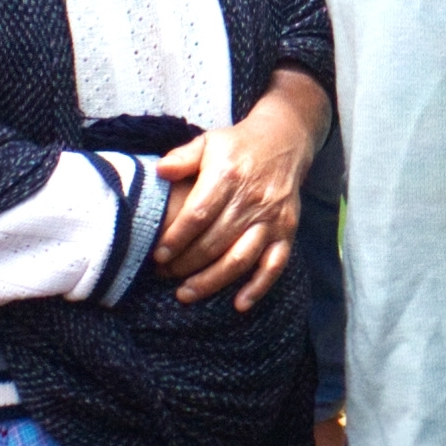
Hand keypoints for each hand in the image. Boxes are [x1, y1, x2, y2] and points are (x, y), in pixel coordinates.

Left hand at [151, 77, 322, 306]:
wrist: (284, 140)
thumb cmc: (237, 145)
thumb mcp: (208, 142)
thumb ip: (183, 157)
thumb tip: (160, 171)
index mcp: (228, 176)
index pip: (199, 214)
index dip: (177, 237)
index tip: (158, 256)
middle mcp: (252, 200)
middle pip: (216, 241)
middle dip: (187, 264)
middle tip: (164, 277)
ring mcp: (272, 218)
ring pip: (241, 258)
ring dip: (213, 281)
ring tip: (186, 294)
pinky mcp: (287, 231)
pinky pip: (274, 265)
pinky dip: (258, 287)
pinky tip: (239, 305)